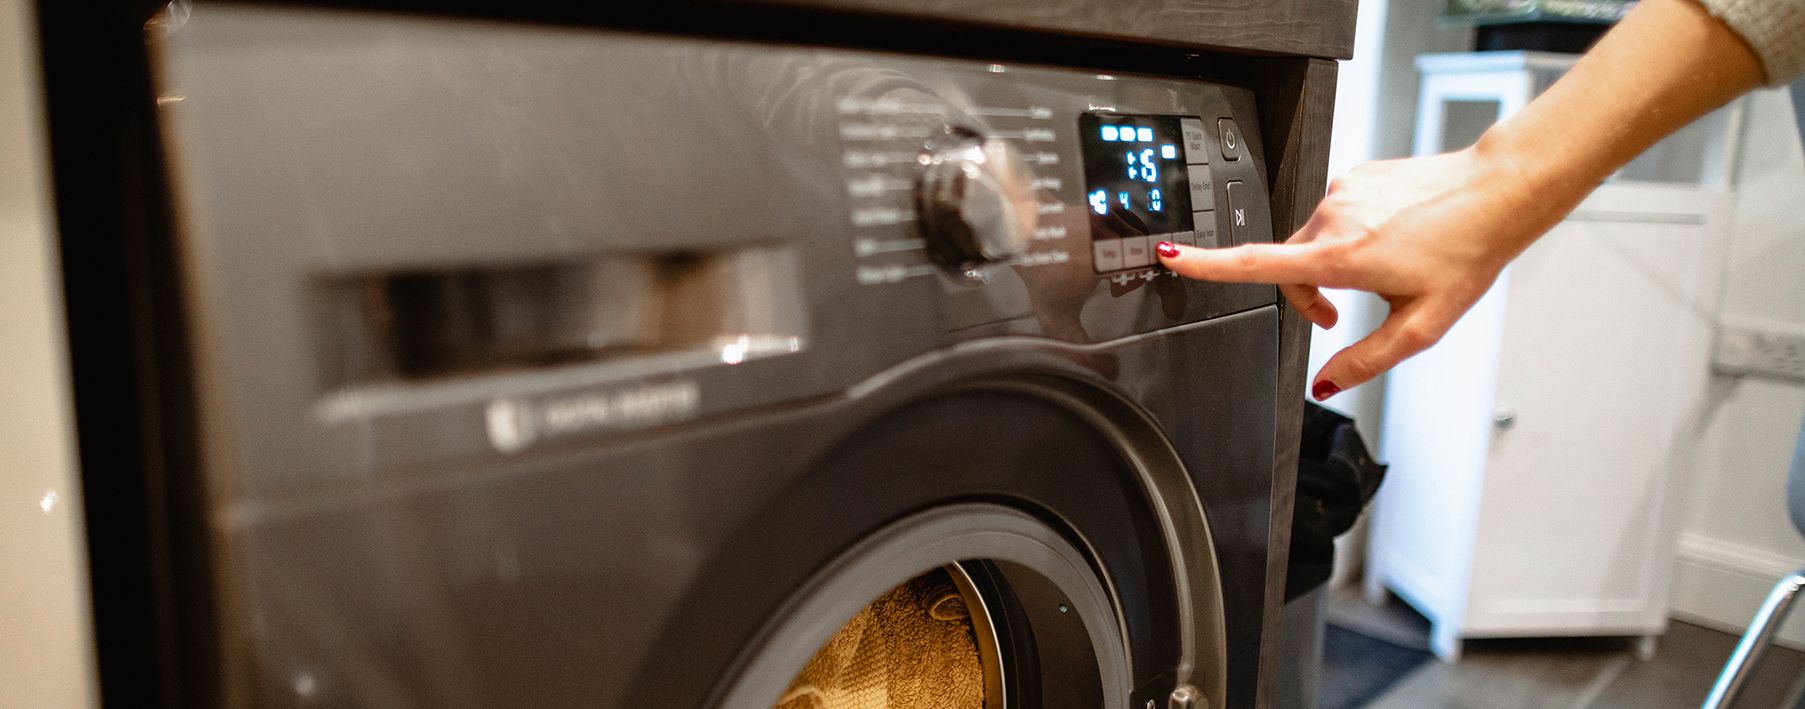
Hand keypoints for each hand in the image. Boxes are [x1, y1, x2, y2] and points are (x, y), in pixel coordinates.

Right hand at [1157, 145, 1561, 399]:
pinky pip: (1335, 215)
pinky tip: (1393, 239)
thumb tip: (1326, 385)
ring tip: (1384, 270)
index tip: (1170, 256)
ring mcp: (1343, 191)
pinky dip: (1352, 235)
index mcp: (1342, 257)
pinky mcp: (1355, 175)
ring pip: (1313, 241)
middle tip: (1339, 316)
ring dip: (1332, 264)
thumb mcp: (1422, 325)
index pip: (1257, 264)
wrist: (1498, 191)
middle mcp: (1334, 217)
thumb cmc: (1468, 251)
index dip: (1207, 265)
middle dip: (1306, 295)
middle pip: (1289, 265)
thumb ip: (1367, 360)